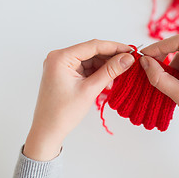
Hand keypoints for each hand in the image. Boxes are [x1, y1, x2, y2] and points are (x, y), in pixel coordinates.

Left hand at [23, 40, 134, 160]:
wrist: (48, 130)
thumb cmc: (62, 113)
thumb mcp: (90, 89)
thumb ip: (110, 71)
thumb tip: (127, 58)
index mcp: (61, 58)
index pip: (93, 46)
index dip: (114, 47)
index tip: (130, 50)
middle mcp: (59, 58)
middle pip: (92, 52)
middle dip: (110, 58)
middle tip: (128, 63)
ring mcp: (62, 66)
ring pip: (90, 60)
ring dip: (105, 67)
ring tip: (117, 77)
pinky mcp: (65, 74)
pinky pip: (86, 68)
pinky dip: (97, 73)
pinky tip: (107, 81)